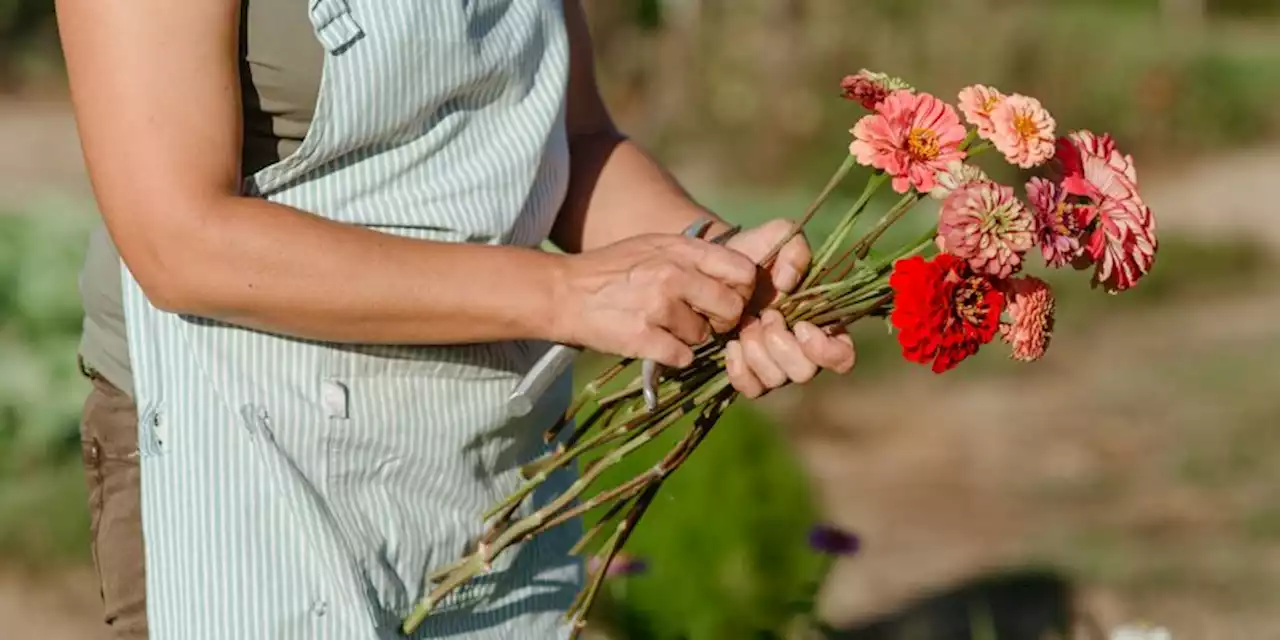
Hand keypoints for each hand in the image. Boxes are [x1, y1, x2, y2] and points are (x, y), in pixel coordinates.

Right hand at [555, 233, 756, 367]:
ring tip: (663, 325)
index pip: (742, 272)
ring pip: (704, 336)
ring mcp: (658, 307)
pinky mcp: (643, 338)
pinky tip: (655, 342)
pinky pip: (683, 357)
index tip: (727, 297)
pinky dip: (673, 355)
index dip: (741, 290)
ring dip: (689, 337)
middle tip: (703, 321)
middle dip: (721, 320)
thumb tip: (736, 275)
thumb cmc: (613, 269)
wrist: (564, 292)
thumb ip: (694, 256)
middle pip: (731, 309)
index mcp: (681, 250)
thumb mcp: (655, 246)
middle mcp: (673, 275)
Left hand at [721, 218, 856, 397]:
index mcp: (822, 323)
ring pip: (776, 380)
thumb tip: (787, 284)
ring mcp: (774, 365)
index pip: (843, 357)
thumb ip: (795, 251)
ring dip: (757, 352)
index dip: (825, 350)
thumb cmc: (757, 252)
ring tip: (745, 325)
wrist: (716, 265)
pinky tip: (731, 343)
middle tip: (765, 316)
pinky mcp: (748, 372)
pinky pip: (750, 389)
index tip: (801, 325)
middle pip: (806, 372)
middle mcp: (802, 351)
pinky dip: (739, 369)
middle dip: (781, 345)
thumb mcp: (781, 237)